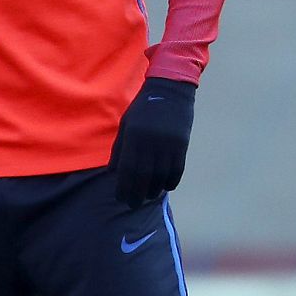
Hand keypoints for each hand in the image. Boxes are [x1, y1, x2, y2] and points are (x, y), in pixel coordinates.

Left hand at [108, 77, 194, 207]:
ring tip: (147, 196)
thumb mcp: (127, 124)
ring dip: (153, 190)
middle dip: (137, 194)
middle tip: (133, 204)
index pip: (128, 169)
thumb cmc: (144, 107)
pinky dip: (170, 182)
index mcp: (134, 136)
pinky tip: (164, 187)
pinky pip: (177, 170)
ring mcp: (168, 144)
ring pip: (161, 176)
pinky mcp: (182, 144)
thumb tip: (113, 173)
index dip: (124, 187)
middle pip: (144, 176)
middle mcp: (151, 142)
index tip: (121, 198)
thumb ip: (120, 148)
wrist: (170, 90)